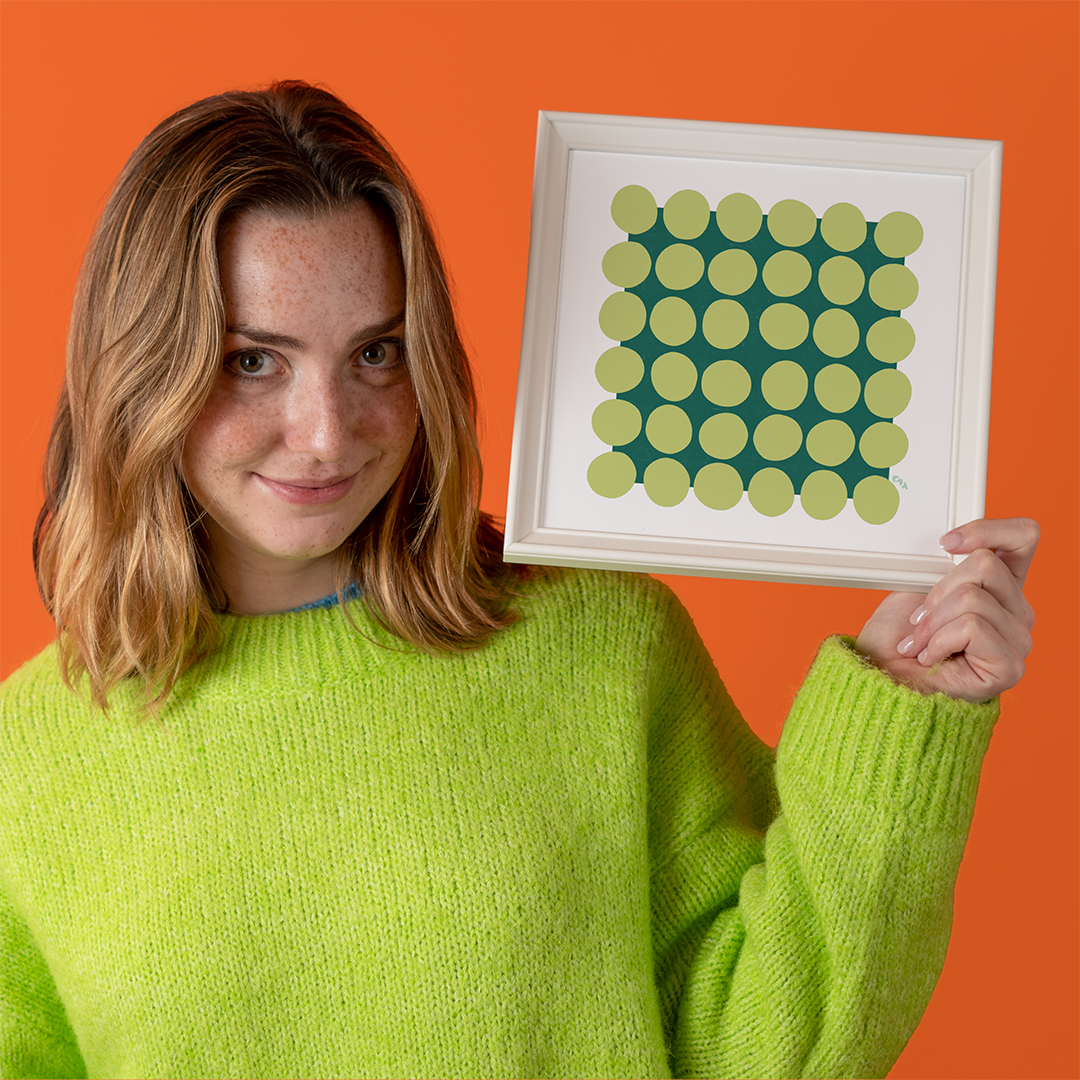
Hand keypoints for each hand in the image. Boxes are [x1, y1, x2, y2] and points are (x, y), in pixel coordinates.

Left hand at [854, 518, 1037, 701]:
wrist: (882, 678)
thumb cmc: (896, 638)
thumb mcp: (917, 586)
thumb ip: (946, 564)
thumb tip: (956, 545)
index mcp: (1001, 586)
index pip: (1023, 537)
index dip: (987, 530)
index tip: (947, 543)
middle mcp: (1017, 611)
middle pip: (985, 564)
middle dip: (938, 591)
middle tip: (919, 621)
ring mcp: (1018, 639)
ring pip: (972, 596)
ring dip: (932, 622)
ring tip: (921, 643)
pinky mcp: (1010, 666)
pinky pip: (971, 626)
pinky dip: (938, 640)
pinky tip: (931, 657)